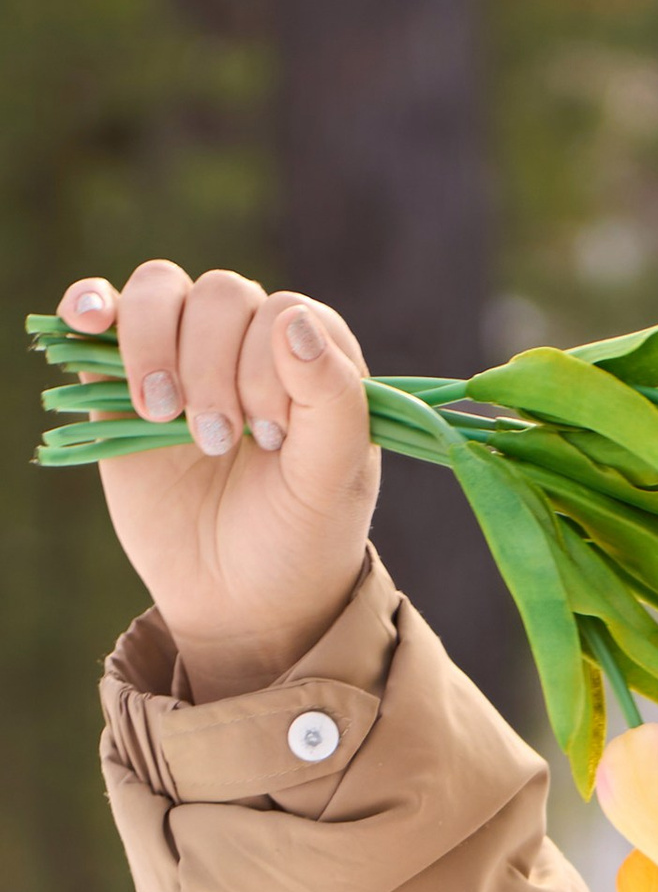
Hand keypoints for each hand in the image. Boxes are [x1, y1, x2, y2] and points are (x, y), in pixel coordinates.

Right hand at [56, 262, 380, 703]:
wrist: (237, 600)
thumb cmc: (297, 541)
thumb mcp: (330, 485)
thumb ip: (332, 404)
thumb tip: (292, 320)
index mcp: (315, 359)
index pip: (285, 312)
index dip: (268, 367)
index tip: (273, 439)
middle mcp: (252, 343)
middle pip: (221, 296)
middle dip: (213, 369)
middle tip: (217, 444)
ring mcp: (188, 354)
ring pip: (160, 292)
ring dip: (155, 347)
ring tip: (162, 418)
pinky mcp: (126, 376)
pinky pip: (105, 309)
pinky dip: (92, 304)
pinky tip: (91, 320)